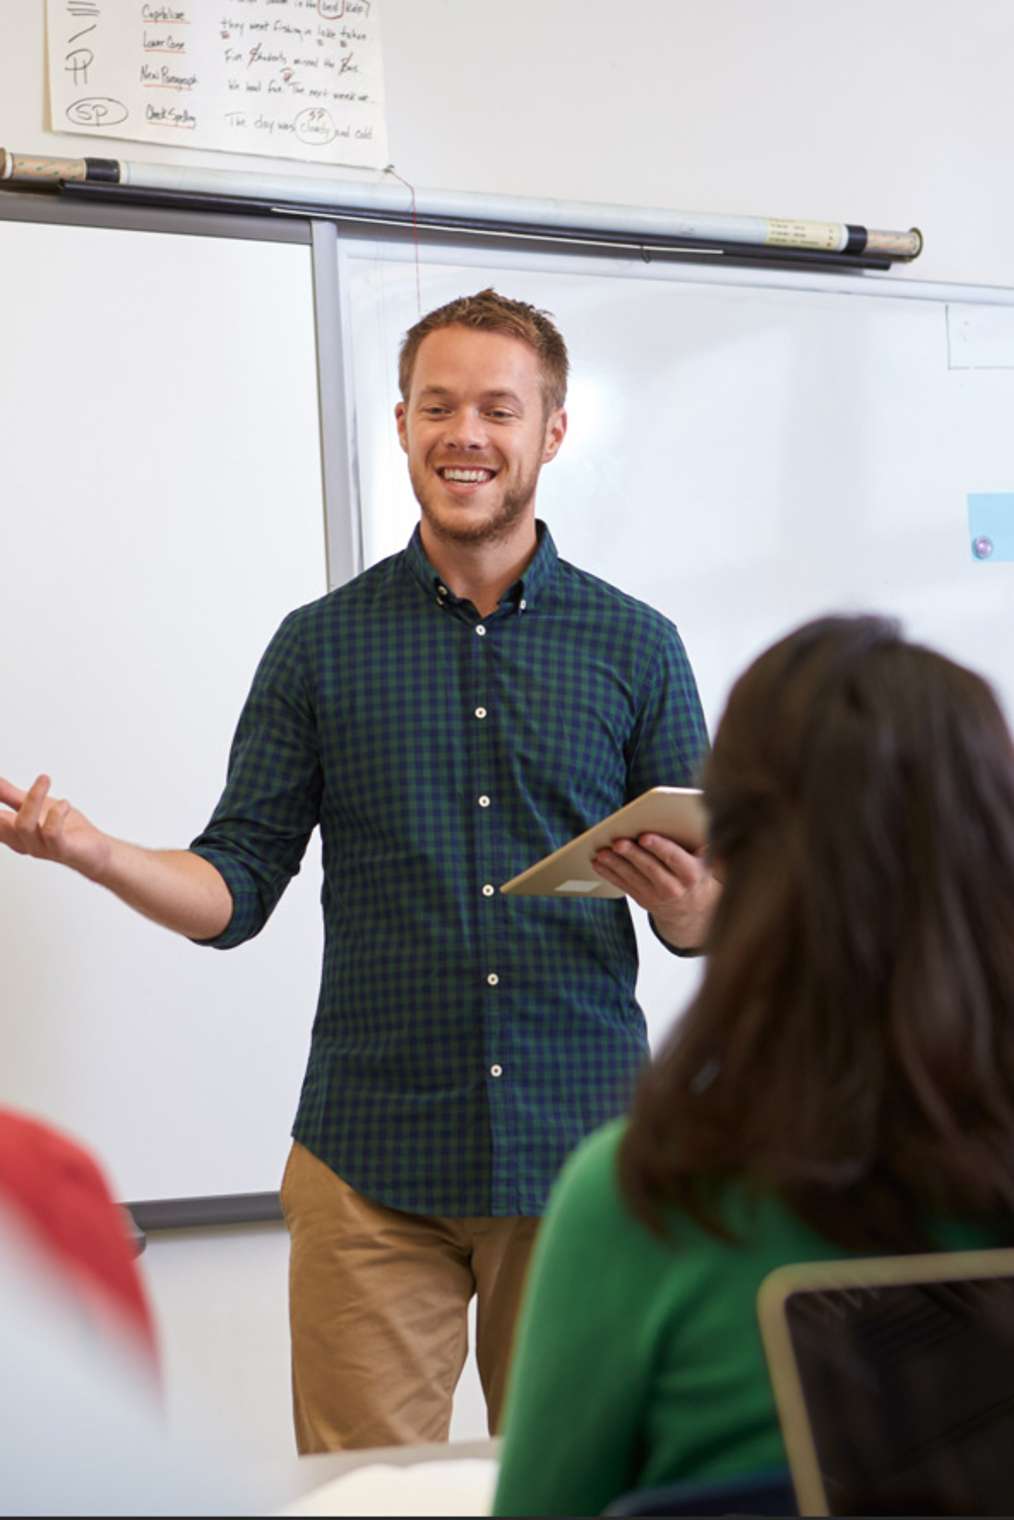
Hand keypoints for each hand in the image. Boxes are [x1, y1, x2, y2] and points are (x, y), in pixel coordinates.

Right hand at [0, 774, 111, 879]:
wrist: (97, 852)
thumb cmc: (66, 830)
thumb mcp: (38, 806)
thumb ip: (12, 796)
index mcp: (14, 832)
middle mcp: (24, 841)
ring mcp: (41, 847)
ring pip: (24, 825)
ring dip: (33, 799)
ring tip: (44, 780)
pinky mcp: (62, 849)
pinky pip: (51, 833)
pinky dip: (56, 813)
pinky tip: (64, 804)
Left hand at [592, 832, 720, 950]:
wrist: (692, 911)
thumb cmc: (698, 875)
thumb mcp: (709, 862)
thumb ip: (706, 845)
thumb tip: (705, 824)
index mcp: (692, 874)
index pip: (675, 859)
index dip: (660, 847)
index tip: (645, 836)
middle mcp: (674, 887)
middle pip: (650, 868)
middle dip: (633, 854)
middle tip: (618, 842)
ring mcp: (656, 896)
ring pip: (633, 878)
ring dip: (615, 864)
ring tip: (602, 852)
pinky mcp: (642, 899)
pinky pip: (623, 885)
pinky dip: (609, 874)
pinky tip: (598, 863)